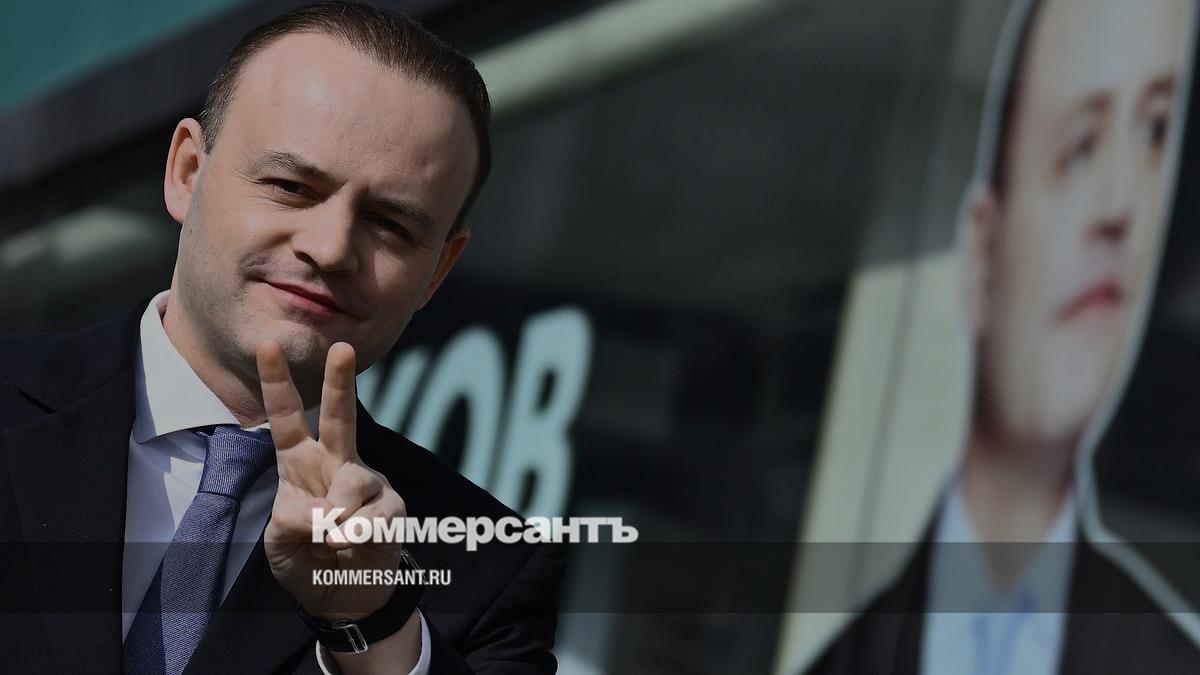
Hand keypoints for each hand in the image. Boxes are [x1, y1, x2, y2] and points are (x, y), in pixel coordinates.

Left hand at [257, 340, 405, 621]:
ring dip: (336, 517)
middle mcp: (336, 463)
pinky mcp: (392, 507)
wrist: (346, 595)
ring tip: (330, 543)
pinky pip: (374, 517)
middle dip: (340, 382)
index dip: (278, 384)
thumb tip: (325, 510)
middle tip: (341, 347)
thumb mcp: (279, 545)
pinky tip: (351, 549)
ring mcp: (368, 482)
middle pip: (340, 416)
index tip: (268, 345)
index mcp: (299, 465)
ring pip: (352, 482)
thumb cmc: (306, 562)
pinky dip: (356, 538)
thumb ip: (290, 522)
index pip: (286, 418)